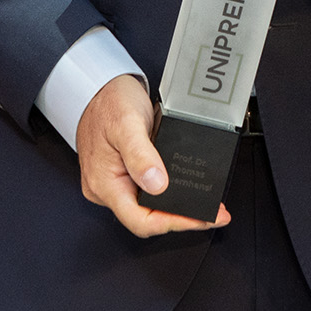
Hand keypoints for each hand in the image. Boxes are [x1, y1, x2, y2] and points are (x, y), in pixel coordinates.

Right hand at [76, 74, 229, 235]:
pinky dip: (169, 194)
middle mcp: (106, 189)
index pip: (140, 221)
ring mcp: (114, 183)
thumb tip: (157, 184)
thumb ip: (141, 155)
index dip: (172, 223)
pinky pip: (147, 193)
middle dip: (182, 218)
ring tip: (205, 205)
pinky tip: (186, 190)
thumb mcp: (127, 123)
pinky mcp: (123, 175)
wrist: (98, 88)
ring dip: (177, 208)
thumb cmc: (108, 102)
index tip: (200, 218)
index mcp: (103, 184)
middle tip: (213, 215)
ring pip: (148, 208)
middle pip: (146, 218)